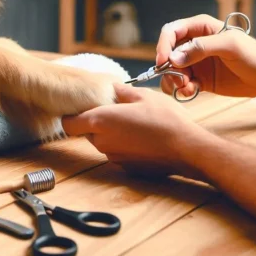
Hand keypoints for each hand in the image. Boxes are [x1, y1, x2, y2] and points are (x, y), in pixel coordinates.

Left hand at [61, 83, 206, 179]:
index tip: (83, 107)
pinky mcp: (126, 168)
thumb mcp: (142, 95)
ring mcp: (113, 157)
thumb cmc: (164, 118)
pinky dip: (123, 145)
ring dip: (110, 133)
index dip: (72, 115)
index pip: (68, 123)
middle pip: (86, 132)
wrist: (186, 149)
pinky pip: (117, 153)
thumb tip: (109, 87)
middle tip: (115, 110)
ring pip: (102, 143)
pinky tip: (142, 137)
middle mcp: (101, 142)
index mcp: (100, 121)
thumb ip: (119, 91)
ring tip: (133, 122)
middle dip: (95, 122)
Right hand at [155, 14, 255, 99]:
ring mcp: (197, 62)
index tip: (164, 61)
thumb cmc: (254, 55)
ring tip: (187, 88)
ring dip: (173, 80)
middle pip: (168, 53)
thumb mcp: (230, 45)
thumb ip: (202, 47)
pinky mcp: (200, 79)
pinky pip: (182, 84)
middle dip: (168, 67)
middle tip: (179, 80)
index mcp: (200, 28)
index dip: (164, 45)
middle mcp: (195, 44)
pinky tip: (191, 92)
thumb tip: (175, 57)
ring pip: (172, 70)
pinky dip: (181, 89)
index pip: (172, 31)